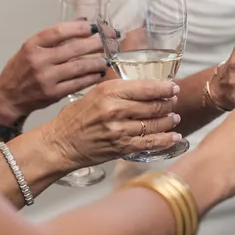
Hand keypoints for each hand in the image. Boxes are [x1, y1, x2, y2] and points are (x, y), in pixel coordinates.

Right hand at [0, 21, 106, 123]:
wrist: (8, 96)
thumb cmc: (22, 69)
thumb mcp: (32, 48)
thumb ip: (55, 37)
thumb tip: (83, 22)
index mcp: (32, 45)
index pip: (59, 31)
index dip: (79, 28)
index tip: (96, 26)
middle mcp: (39, 60)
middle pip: (74, 48)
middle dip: (97, 43)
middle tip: (111, 40)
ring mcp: (46, 78)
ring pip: (79, 66)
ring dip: (98, 61)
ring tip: (108, 58)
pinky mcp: (53, 93)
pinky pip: (78, 83)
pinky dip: (92, 77)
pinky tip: (99, 73)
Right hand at [41, 78, 181, 169]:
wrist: (60, 144)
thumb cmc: (76, 117)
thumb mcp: (96, 93)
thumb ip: (120, 90)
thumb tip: (147, 87)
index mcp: (109, 91)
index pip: (147, 87)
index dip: (165, 88)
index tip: (174, 88)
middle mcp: (115, 110)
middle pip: (154, 106)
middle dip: (169, 104)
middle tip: (173, 103)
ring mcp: (119, 130)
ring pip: (155, 124)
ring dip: (169, 121)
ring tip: (174, 118)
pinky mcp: (121, 147)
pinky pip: (150, 143)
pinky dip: (165, 140)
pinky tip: (174, 137)